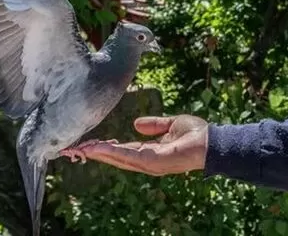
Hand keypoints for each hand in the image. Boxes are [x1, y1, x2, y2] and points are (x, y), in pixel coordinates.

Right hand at [81, 115, 208, 175]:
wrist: (211, 142)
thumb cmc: (197, 134)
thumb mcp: (171, 124)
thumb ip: (155, 125)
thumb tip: (136, 124)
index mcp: (151, 152)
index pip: (125, 151)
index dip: (107, 148)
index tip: (90, 144)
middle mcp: (148, 161)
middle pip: (118, 158)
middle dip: (97, 153)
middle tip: (76, 148)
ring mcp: (150, 163)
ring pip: (120, 158)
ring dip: (101, 153)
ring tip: (83, 148)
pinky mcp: (154, 162)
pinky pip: (130, 156)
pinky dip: (114, 152)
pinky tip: (101, 148)